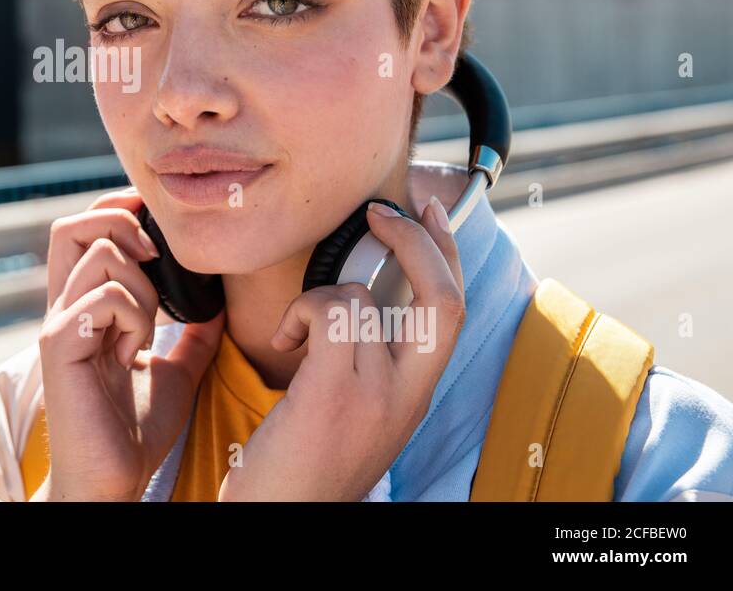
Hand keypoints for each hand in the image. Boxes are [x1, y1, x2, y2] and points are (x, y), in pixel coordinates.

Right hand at [37, 187, 224, 500]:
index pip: (80, 231)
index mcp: (83, 308)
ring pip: (102, 255)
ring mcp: (59, 324)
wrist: (115, 477)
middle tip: (155, 263)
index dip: (114, 211)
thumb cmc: (136, 429)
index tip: (156, 229)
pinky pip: (105, 297)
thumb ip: (193, 333)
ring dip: (142, 286)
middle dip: (121, 226)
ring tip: (145, 331)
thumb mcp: (177, 369)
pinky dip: (135, 317)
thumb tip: (223, 301)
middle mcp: (63, 308)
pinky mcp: (60, 346)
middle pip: (71, 226)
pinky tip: (134, 353)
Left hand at [219, 196, 464, 501]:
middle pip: (443, 296)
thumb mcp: (352, 410)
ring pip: (358, 297)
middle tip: (378, 214)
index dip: (446, 252)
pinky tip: (284, 344)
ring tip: (294, 337)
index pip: (452, 311)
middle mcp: (407, 397)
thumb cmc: (300, 465)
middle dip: (416, 239)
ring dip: (317, 299)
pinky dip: (299, 312)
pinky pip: (328, 311)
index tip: (426, 213)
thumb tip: (357, 298)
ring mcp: (375, 396)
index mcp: (414, 396)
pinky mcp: (334, 394)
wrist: (280, 518)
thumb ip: (366, 360)